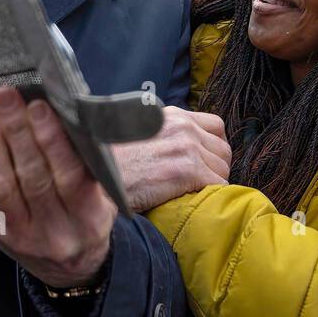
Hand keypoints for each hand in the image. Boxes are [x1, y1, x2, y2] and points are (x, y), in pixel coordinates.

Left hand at [0, 86, 114, 289]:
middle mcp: (55, 232)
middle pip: (31, 177)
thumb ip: (86, 162)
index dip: (52, 140)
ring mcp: (21, 236)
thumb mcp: (102, 196)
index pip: (70, 178)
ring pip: (1, 184)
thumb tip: (61, 110)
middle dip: (16, 131)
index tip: (39, 106)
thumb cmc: (89, 216)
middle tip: (6, 95)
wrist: (71, 269)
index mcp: (89, 220)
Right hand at [110, 107, 230, 212]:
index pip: (215, 126)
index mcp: (172, 115)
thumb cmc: (110, 162)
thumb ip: (162, 135)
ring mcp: (187, 147)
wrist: (94, 176)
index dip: (213, 147)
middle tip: (200, 184)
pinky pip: (218, 185)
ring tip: (193, 194)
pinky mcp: (188, 170)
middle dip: (216, 168)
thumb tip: (177, 151)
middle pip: (223, 149)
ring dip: (213, 183)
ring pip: (223, 168)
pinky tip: (192, 201)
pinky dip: (211, 195)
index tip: (204, 162)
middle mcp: (183, 126)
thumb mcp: (138, 134)